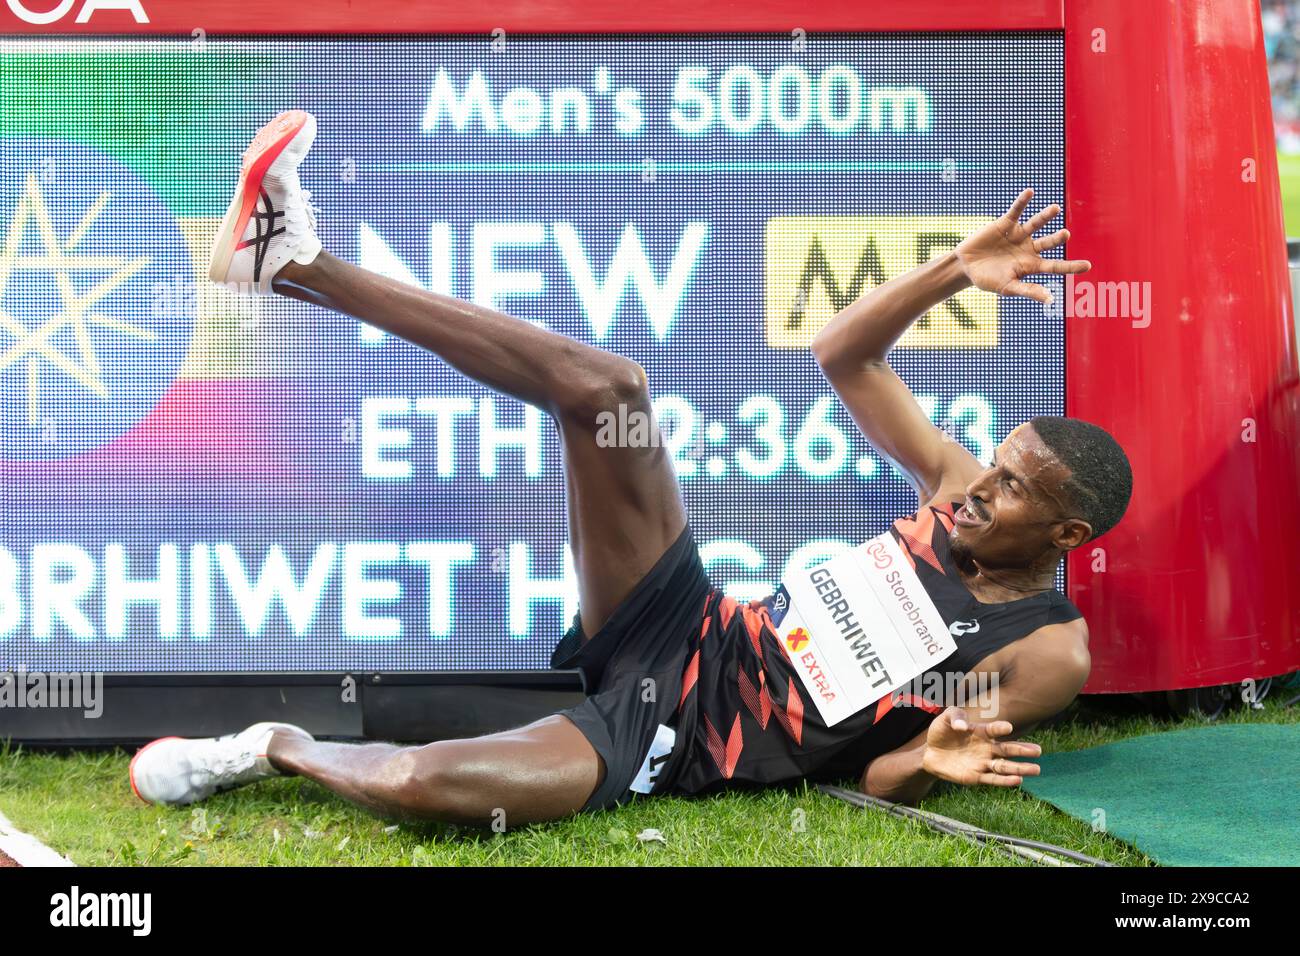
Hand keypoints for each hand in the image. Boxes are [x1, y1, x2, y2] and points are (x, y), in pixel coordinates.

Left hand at [920, 706, 1042, 786]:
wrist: (930, 753)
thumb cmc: (941, 732)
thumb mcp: (945, 719)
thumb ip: (954, 717)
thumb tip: (963, 726)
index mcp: (981, 732)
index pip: (993, 730)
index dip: (1000, 728)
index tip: (1008, 728)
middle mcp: (986, 748)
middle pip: (1007, 750)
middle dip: (1023, 750)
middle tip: (1038, 750)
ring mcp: (982, 763)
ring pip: (1005, 766)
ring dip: (1020, 768)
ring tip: (1036, 769)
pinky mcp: (976, 777)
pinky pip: (993, 779)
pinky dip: (1005, 781)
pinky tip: (1018, 781)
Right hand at [953, 188, 1090, 303]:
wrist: (966, 266)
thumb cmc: (988, 280)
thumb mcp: (1008, 287)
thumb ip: (1028, 290)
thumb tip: (1050, 299)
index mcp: (1032, 265)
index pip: (1055, 266)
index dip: (1071, 266)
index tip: (1088, 266)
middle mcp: (1029, 248)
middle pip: (1049, 242)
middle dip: (1057, 238)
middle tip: (1065, 235)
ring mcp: (1019, 235)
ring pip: (1036, 224)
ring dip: (1045, 216)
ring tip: (1055, 209)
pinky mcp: (1005, 223)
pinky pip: (1016, 211)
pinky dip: (1022, 202)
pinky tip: (1029, 192)